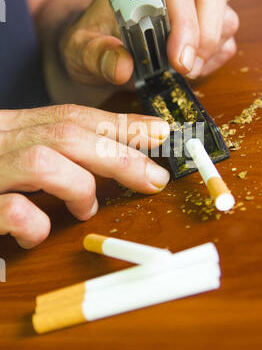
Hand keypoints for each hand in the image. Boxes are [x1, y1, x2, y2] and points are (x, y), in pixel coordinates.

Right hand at [0, 104, 169, 248]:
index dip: (120, 124)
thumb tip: (112, 158)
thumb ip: (55, 154)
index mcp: (11, 128)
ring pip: (43, 163)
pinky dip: (37, 223)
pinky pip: (14, 211)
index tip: (158, 132)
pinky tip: (39, 233)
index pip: (71, 116)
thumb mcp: (15, 156)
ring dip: (79, 186)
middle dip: (119, 157)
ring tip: (86, 209)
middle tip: (154, 178)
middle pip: (66, 135)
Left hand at [61, 0, 238, 85]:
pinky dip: (216, 56)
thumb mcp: (81, 50)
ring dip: (212, 47)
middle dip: (206, 34)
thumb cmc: (91, 40)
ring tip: (185, 71)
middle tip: (187, 68)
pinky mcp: (202, 20)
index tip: (179, 62)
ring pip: (224, 11)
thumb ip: (97, 55)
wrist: (95, 43)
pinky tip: (191, 68)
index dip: (184, 25)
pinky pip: (226, 34)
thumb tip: (123, 67)